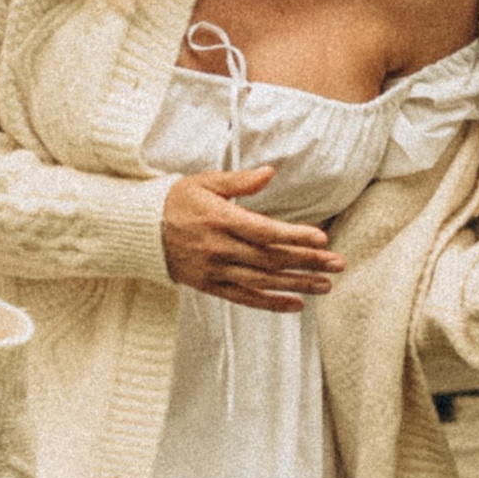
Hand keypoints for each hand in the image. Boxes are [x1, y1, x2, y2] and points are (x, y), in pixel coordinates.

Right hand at [160, 166, 344, 311]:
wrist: (141, 230)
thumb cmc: (176, 201)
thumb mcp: (205, 182)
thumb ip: (239, 181)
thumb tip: (269, 173)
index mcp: (220, 220)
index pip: (264, 232)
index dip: (294, 236)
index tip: (322, 239)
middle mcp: (219, 248)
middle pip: (271, 259)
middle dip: (307, 261)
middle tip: (337, 263)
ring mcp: (215, 270)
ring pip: (263, 281)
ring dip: (297, 284)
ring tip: (326, 285)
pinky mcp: (210, 286)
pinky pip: (244, 298)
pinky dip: (271, 303)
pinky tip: (297, 304)